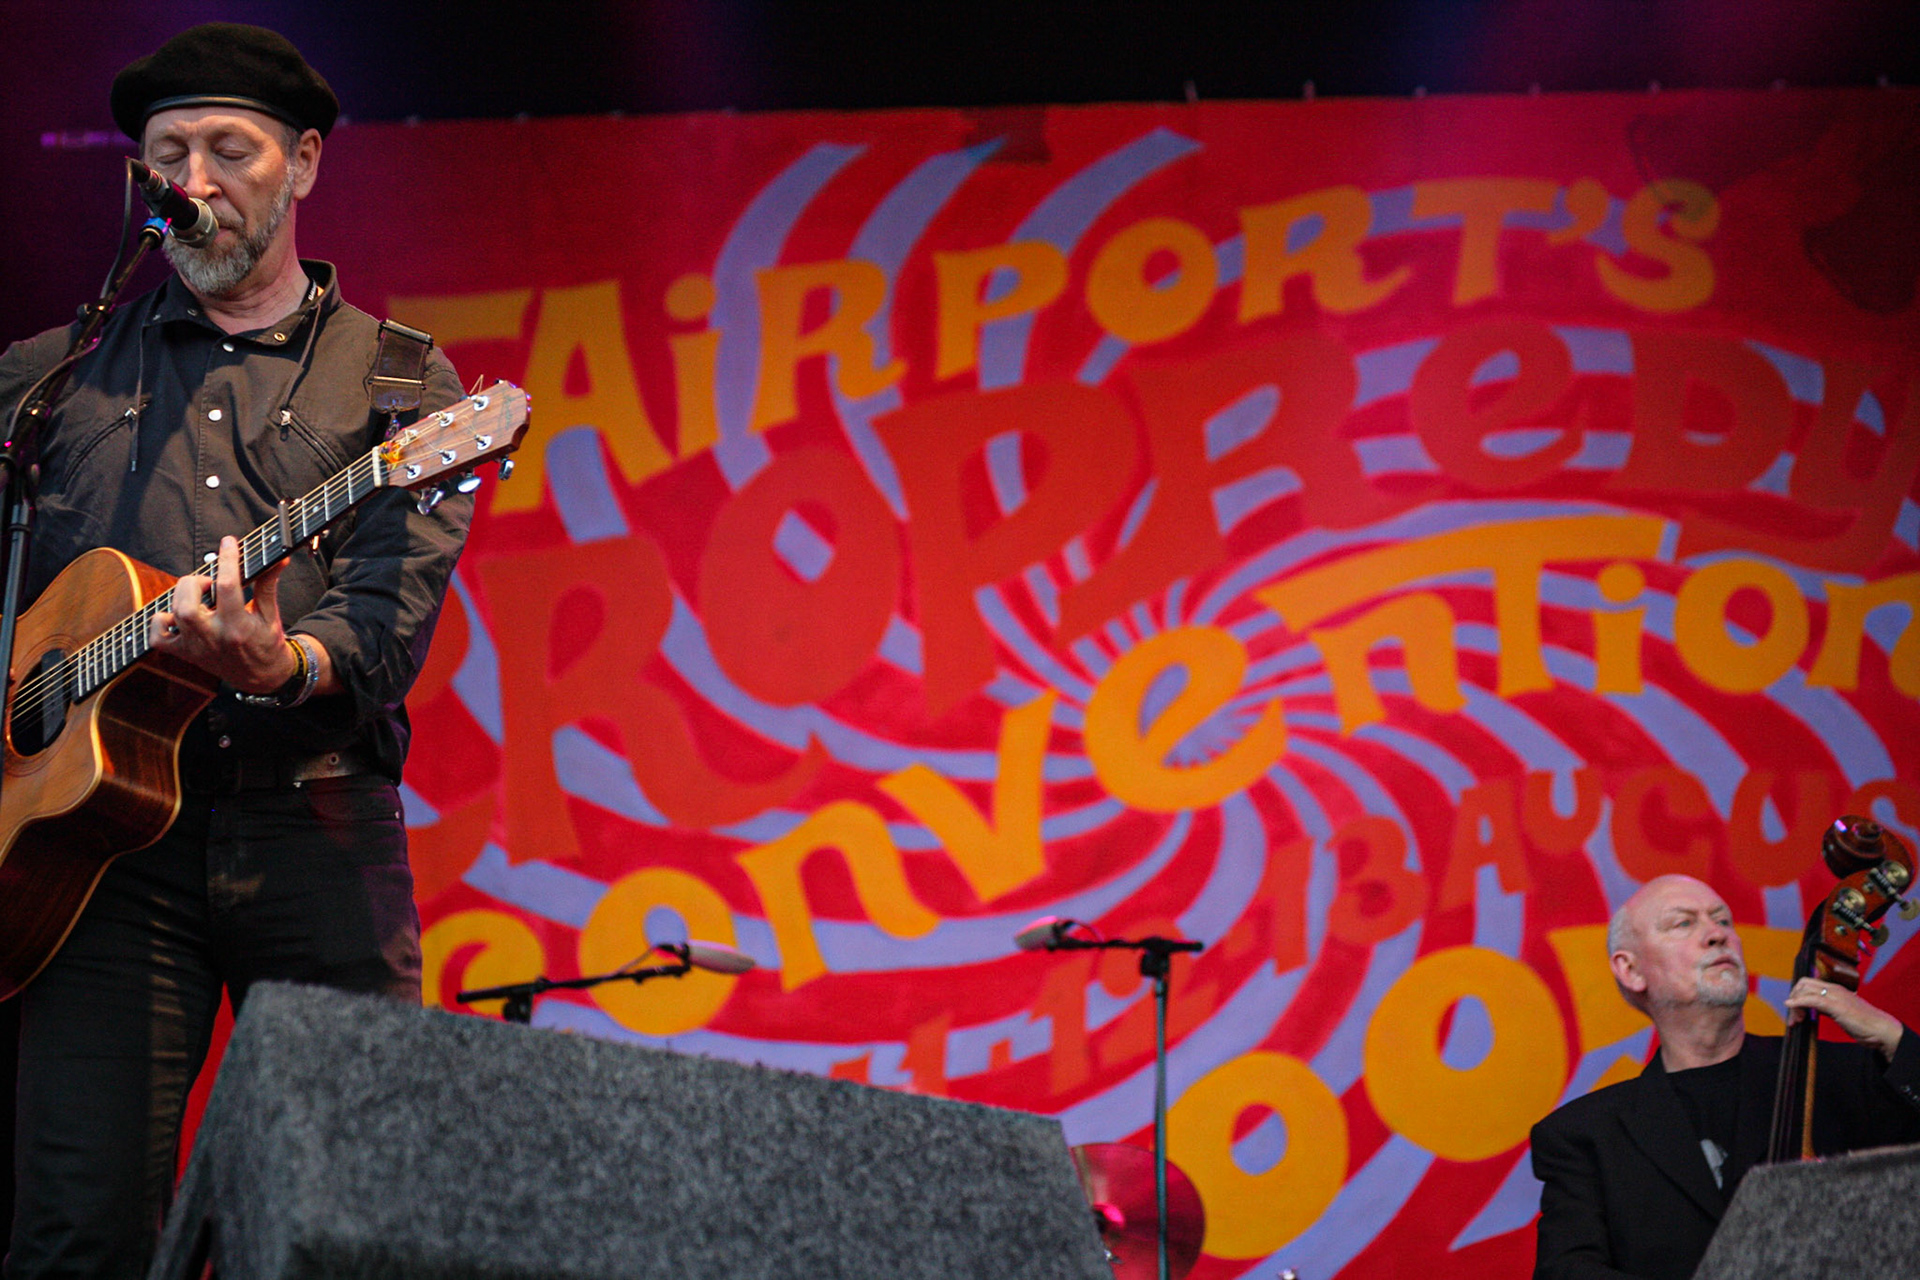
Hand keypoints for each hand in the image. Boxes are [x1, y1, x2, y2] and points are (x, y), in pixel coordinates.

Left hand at [150, 536, 296, 692]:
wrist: (263, 678)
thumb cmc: (268, 644)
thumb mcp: (271, 614)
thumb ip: (269, 584)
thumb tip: (280, 559)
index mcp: (239, 627)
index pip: (228, 586)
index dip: (228, 559)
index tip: (229, 542)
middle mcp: (215, 638)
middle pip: (188, 604)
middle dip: (194, 582)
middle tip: (208, 582)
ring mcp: (197, 647)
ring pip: (175, 615)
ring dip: (182, 596)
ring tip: (198, 595)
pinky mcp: (186, 654)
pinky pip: (158, 637)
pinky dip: (161, 621)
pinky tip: (177, 615)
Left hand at [1785, 977, 1904, 1061]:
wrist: (1882, 1029)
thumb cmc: (1864, 1023)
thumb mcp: (1841, 1011)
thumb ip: (1827, 1008)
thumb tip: (1812, 1010)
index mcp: (1835, 989)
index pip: (1809, 984)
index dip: (1798, 994)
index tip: (1796, 1011)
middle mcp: (1834, 989)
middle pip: (1804, 984)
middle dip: (1794, 997)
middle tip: (1794, 1017)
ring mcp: (1836, 996)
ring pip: (1805, 990)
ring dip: (1795, 1004)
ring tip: (1795, 1020)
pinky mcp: (1837, 1006)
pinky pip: (1812, 999)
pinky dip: (1798, 1002)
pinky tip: (1791, 1006)